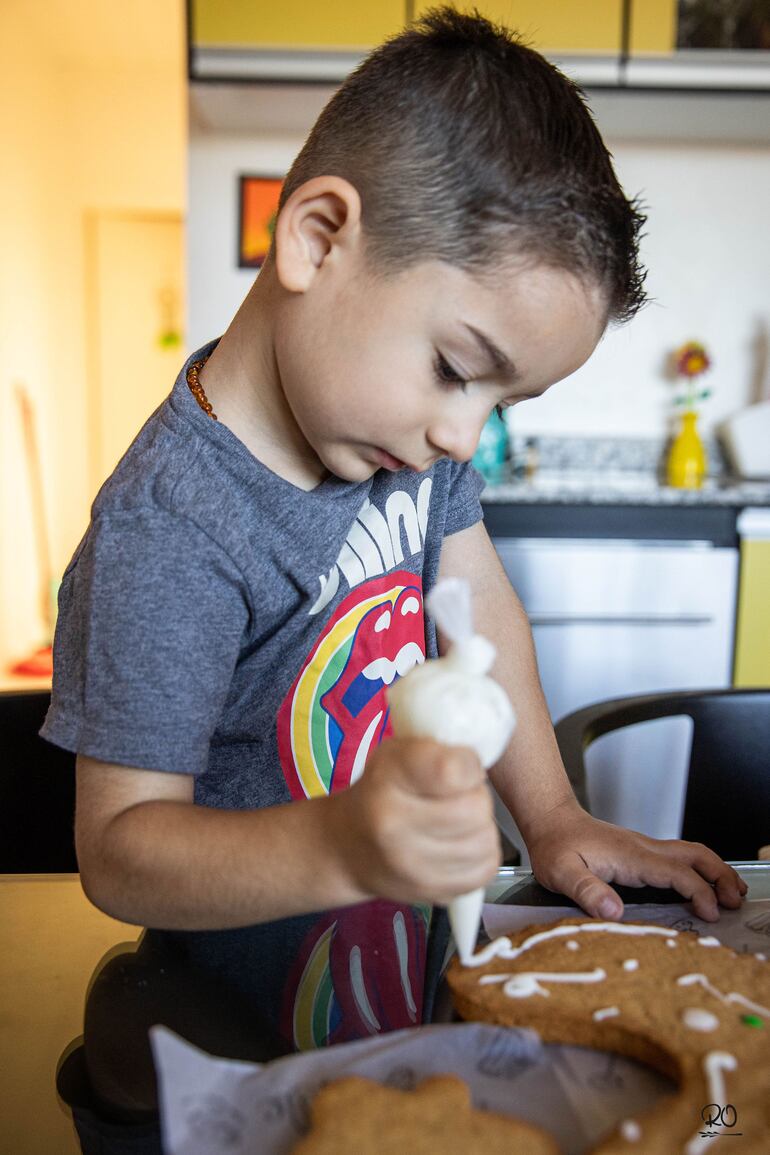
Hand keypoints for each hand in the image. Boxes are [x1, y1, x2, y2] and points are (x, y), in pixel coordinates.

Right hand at [332, 737, 501, 906]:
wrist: (346, 848)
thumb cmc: (380, 791)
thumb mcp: (396, 754)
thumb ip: (435, 750)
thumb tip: (477, 765)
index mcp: (387, 778)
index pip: (453, 771)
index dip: (468, 765)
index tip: (459, 767)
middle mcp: (394, 824)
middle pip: (476, 808)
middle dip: (475, 797)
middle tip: (458, 796)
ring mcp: (411, 865)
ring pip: (485, 841)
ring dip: (480, 828)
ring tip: (457, 821)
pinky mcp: (430, 892)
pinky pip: (485, 868)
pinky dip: (481, 855)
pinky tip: (459, 844)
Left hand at [526, 798, 747, 922]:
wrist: (550, 820)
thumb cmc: (554, 846)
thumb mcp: (561, 873)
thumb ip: (587, 891)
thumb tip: (614, 912)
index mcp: (630, 855)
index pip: (676, 872)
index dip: (698, 892)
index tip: (711, 913)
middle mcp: (643, 848)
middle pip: (694, 855)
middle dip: (720, 875)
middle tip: (736, 900)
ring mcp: (643, 847)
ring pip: (690, 853)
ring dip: (714, 869)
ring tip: (732, 892)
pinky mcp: (640, 851)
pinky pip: (679, 857)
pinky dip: (699, 869)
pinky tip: (701, 883)